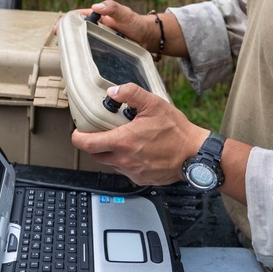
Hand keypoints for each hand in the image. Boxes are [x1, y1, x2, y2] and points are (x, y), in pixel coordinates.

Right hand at [54, 0, 172, 55]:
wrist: (148, 38)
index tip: (58, 28)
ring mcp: (98, 42)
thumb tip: (96, 6)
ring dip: (74, 50)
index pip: (75, 17)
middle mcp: (95, 30)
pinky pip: (92, 56)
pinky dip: (85, 60)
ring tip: (67, 57)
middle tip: (60, 46)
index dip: (64, 22)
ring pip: (82, 45)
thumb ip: (112, 7)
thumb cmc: (136, 23)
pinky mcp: (104, 54)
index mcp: (96, 17)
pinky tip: (81, 66)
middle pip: (75, 33)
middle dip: (65, 38)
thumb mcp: (125, 13)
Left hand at [71, 83, 208, 185]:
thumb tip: (113, 91)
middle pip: (96, 155)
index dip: (78, 138)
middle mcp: (124, 160)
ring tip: (124, 141)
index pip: (87, 144)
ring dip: (111, 153)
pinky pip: (125, 171)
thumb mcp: (154, 104)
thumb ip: (131, 94)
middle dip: (94, 144)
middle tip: (101, 133)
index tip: (77, 133)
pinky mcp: (140, 180)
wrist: (194, 155)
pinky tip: (138, 152)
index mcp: (123, 141)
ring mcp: (132, 172)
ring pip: (110, 163)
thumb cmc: (176, 131)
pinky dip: (126, 162)